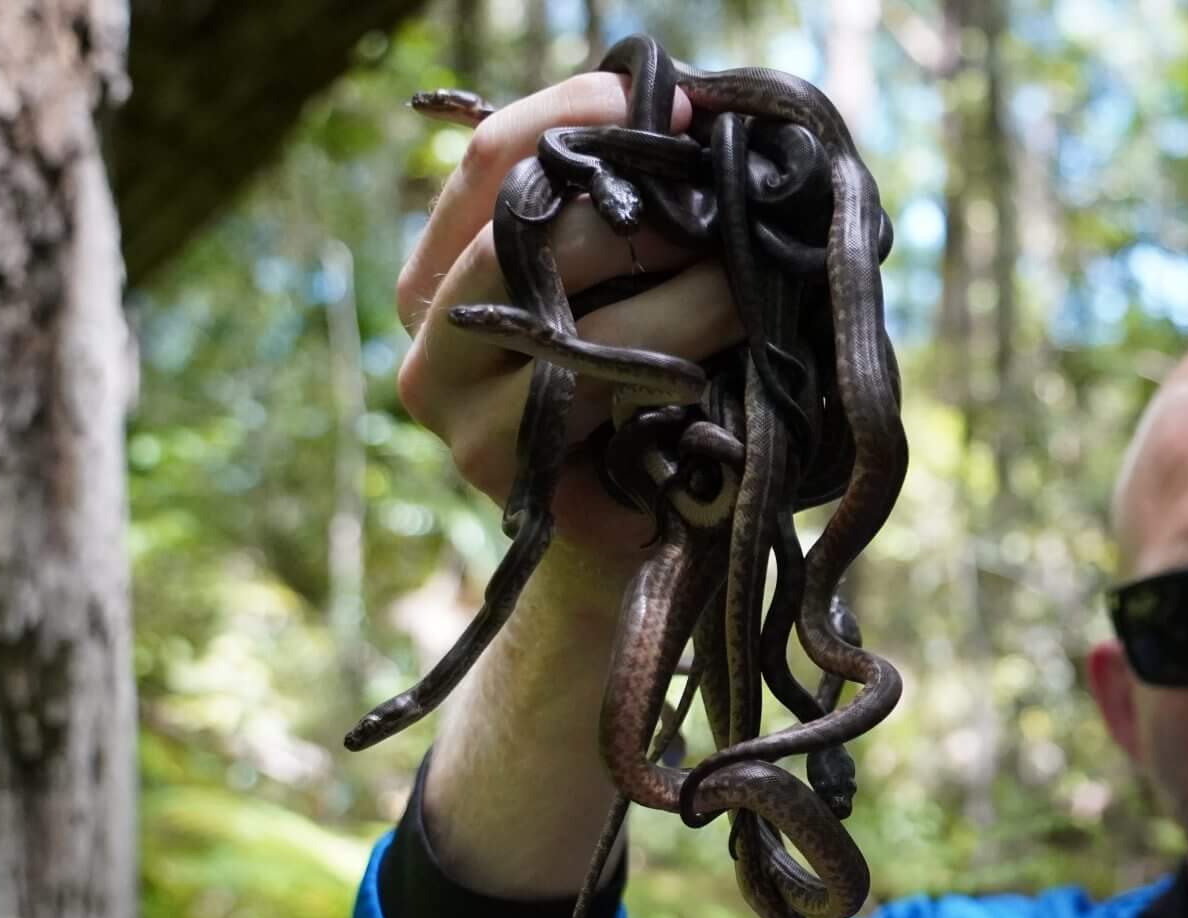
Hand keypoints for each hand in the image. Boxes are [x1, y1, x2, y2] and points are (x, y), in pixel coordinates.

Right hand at [393, 70, 745, 573]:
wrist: (638, 535)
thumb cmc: (633, 392)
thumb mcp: (610, 290)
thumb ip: (618, 217)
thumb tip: (699, 125)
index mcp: (436, 275)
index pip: (490, 159)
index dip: (585, 114)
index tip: (688, 113)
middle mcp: (433, 349)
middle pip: (522, 238)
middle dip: (643, 218)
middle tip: (728, 213)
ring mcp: (469, 428)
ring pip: (582, 337)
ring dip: (687, 306)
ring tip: (754, 295)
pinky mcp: (529, 494)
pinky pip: (621, 424)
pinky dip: (687, 400)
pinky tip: (732, 394)